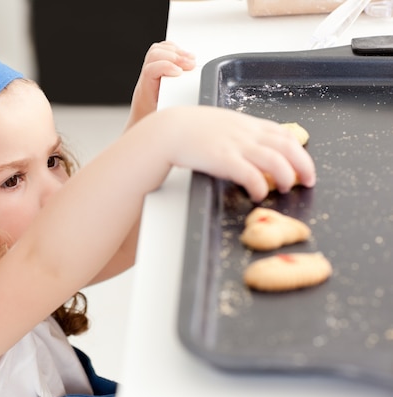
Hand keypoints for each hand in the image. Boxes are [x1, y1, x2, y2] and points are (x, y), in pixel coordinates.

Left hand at [126, 41, 194, 129]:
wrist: (143, 121)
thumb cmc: (154, 121)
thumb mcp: (164, 118)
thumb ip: (174, 109)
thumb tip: (189, 102)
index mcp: (145, 91)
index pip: (150, 70)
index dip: (165, 67)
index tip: (180, 72)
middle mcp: (145, 79)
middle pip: (154, 55)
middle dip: (175, 56)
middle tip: (190, 64)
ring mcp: (148, 71)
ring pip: (156, 50)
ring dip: (175, 51)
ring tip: (189, 59)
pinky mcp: (154, 67)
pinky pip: (161, 50)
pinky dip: (174, 49)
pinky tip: (184, 56)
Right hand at [143, 106, 316, 201]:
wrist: (169, 130)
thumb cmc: (189, 128)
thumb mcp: (219, 123)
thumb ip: (237, 132)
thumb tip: (251, 145)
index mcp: (246, 124)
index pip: (283, 134)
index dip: (299, 150)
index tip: (304, 163)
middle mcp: (246, 133)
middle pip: (287, 147)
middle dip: (303, 164)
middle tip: (307, 180)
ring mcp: (236, 146)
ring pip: (275, 160)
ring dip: (285, 176)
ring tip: (285, 188)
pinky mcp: (224, 160)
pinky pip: (251, 175)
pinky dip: (260, 186)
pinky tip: (258, 194)